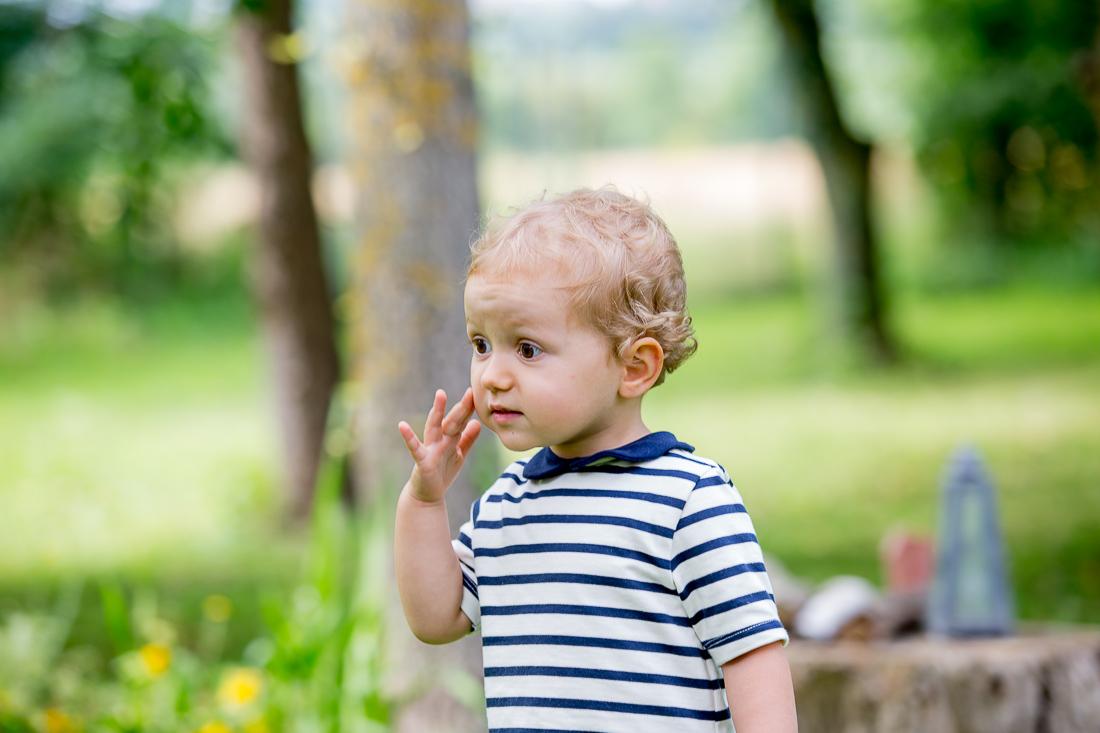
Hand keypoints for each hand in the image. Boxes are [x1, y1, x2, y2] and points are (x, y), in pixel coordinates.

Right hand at [398, 388, 481, 503]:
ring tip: (441, 394)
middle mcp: (440, 440)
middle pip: (452, 422)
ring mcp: (430, 449)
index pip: (461, 422)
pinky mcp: (422, 461)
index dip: (469, 409)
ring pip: (435, 428)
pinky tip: (402, 425)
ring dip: (437, 412)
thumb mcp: (459, 455)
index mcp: (449, 439)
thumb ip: (467, 440)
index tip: (476, 393)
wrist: (428, 496)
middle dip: (461, 407)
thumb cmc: (443, 473)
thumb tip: (477, 423)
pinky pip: (415, 448)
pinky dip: (408, 437)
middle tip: (470, 391)